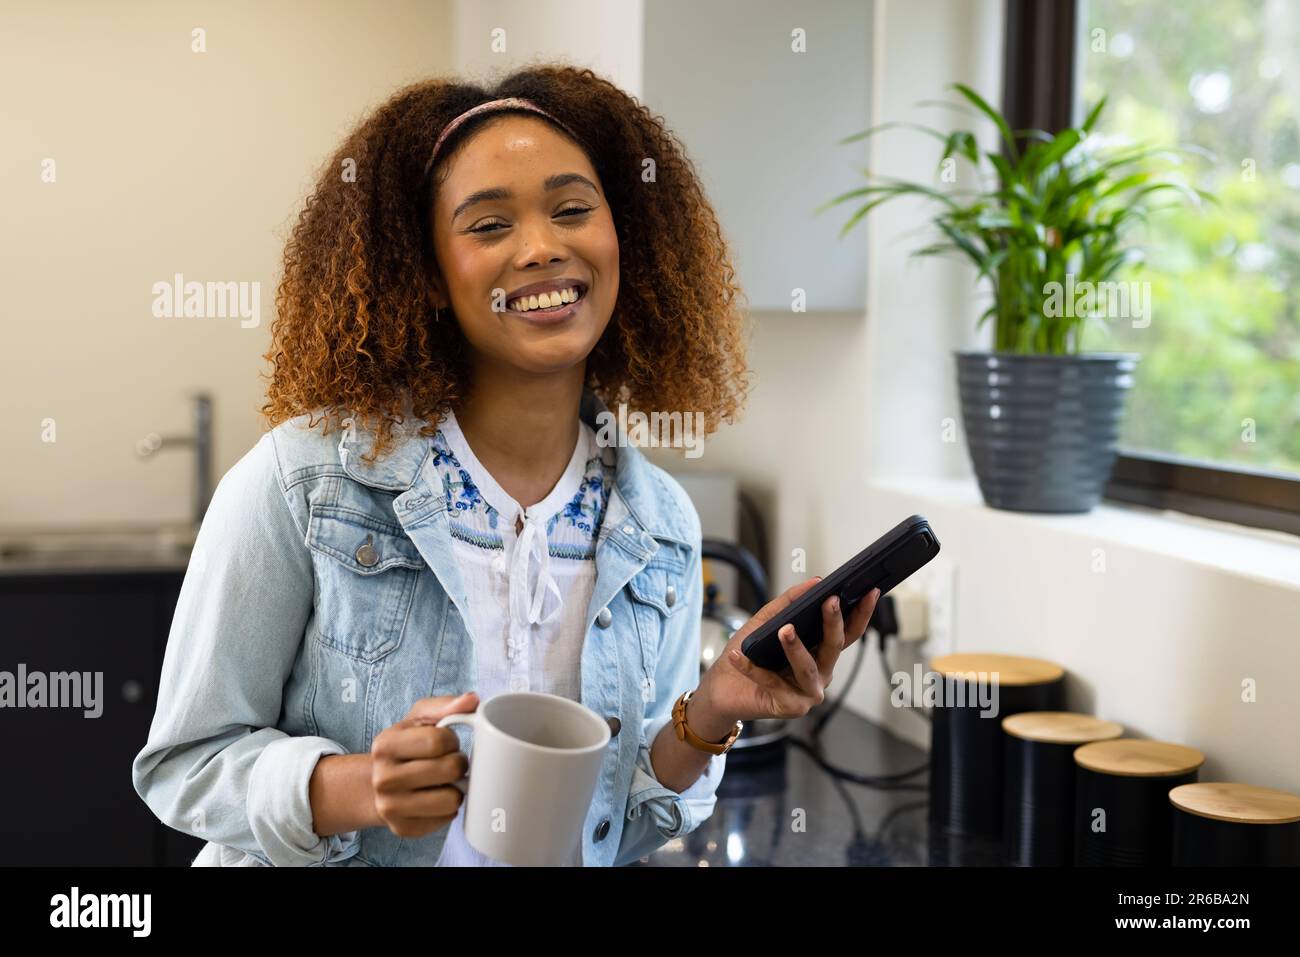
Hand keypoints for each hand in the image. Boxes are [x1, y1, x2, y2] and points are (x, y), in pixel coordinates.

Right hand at [370, 692, 477, 838]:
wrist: (379, 783)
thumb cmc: (407, 745)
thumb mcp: (419, 719)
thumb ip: (446, 705)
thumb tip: (473, 699)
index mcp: (385, 745)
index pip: (439, 741)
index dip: (451, 741)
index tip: (446, 743)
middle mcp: (383, 778)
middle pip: (448, 770)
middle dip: (458, 763)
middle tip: (449, 762)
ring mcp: (390, 807)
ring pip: (451, 799)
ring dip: (456, 788)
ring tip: (445, 781)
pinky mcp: (403, 829)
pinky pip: (446, 820)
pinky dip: (448, 809)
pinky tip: (436, 798)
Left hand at [692, 578, 880, 727]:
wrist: (724, 687)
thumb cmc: (750, 654)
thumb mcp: (767, 621)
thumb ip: (789, 602)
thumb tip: (815, 582)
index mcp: (822, 653)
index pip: (848, 632)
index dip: (861, 612)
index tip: (869, 591)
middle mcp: (821, 674)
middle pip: (834, 647)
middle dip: (833, 622)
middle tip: (829, 601)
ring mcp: (808, 693)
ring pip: (808, 668)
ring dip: (796, 648)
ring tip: (784, 630)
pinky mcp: (790, 707)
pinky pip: (772, 683)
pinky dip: (752, 668)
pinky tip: (737, 654)